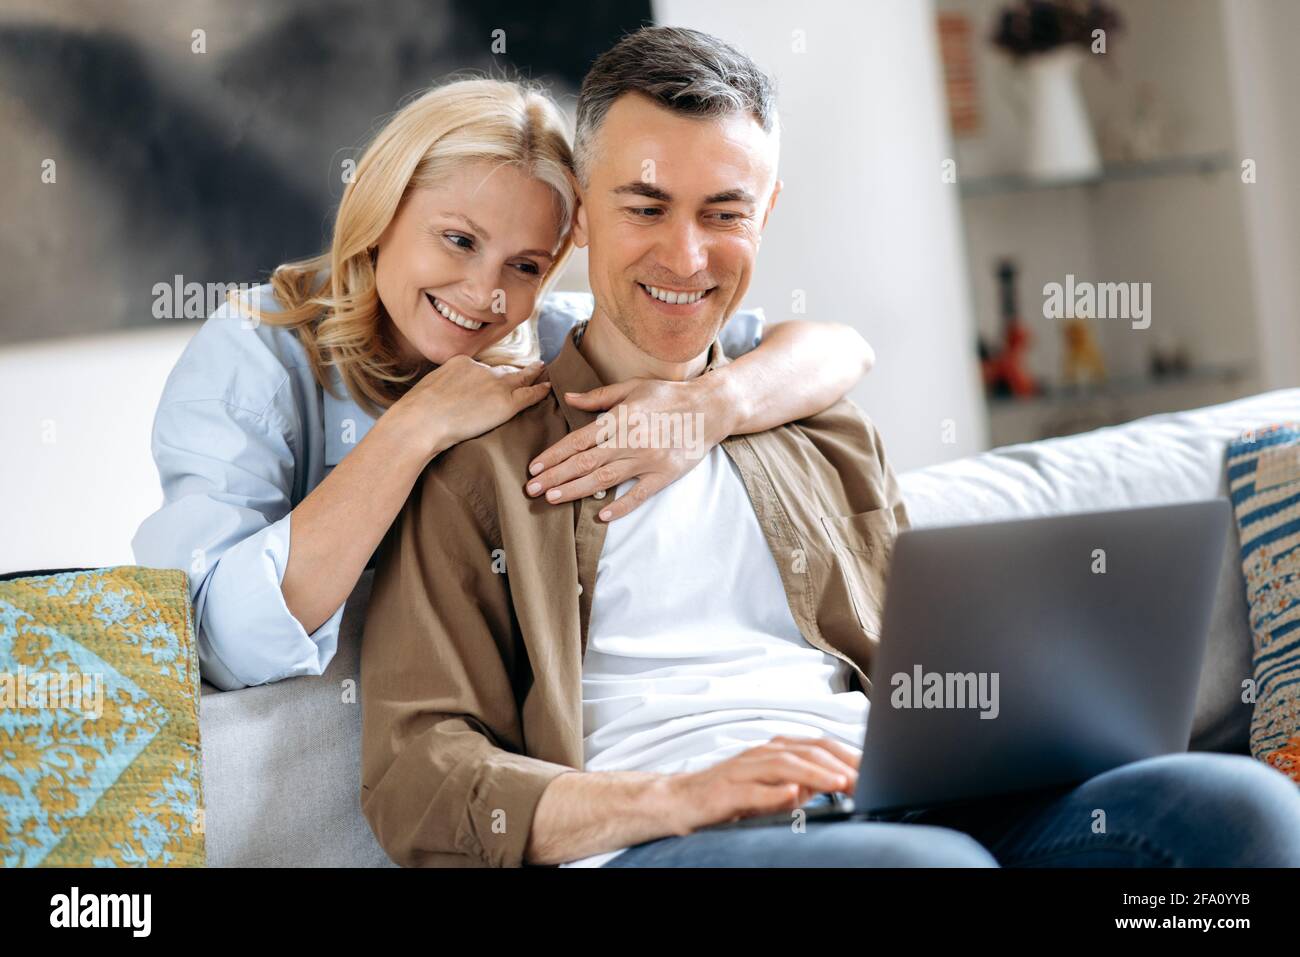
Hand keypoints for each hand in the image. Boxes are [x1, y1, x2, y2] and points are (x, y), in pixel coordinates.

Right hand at [390, 354, 551, 460]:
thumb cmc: (415, 415)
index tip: (496, 375)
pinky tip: (548, 388)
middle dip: (516, 369)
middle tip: (532, 366)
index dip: (491, 373)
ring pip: (520, 377)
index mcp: (460, 363)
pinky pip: (529, 394)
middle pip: (503, 369)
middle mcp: (480, 369)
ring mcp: (494, 384)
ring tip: (544, 372)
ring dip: (533, 374)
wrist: (420, 422)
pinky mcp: (505, 403)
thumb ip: (441, 391)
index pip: (480, 368)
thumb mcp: (427, 392)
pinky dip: (540, 390)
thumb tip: (437, 402)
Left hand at [525, 376, 731, 520]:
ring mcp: (648, 459)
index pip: (579, 440)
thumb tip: (568, 397)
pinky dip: (621, 506)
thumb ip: (599, 397)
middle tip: (532, 489)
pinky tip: (602, 516)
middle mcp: (630, 440)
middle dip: (555, 477)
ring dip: (576, 490)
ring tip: (553, 499)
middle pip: (585, 462)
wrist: (709, 408)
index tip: (534, 467)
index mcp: (619, 418)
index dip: (554, 455)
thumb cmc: (668, 396)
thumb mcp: (632, 387)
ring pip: (605, 479)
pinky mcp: (664, 474)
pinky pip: (639, 494)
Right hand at [663, 736, 860, 834]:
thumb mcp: (772, 790)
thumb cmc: (729, 796)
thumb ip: (801, 785)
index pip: (817, 746)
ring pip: (783, 765)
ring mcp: (741, 770)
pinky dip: (773, 792)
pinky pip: (752, 791)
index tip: (874, 770)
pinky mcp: (724, 792)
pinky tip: (793, 794)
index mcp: (774, 750)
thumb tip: (834, 785)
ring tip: (841, 784)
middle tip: (866, 778)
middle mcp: (760, 754)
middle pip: (805, 750)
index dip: (847, 755)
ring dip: (815, 774)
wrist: (679, 801)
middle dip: (838, 763)